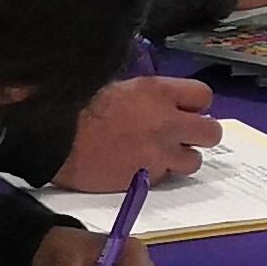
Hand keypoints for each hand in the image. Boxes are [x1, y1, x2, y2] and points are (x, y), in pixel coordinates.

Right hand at [59, 72, 220, 188]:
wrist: (55, 137)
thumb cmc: (79, 105)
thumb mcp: (119, 86)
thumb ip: (148, 96)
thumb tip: (160, 103)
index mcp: (159, 92)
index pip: (203, 96)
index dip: (196, 105)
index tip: (184, 110)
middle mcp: (167, 123)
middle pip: (211, 133)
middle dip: (200, 135)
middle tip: (182, 137)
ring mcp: (159, 154)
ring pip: (194, 161)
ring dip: (182, 158)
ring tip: (161, 156)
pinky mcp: (145, 179)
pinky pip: (164, 178)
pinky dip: (156, 174)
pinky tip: (138, 167)